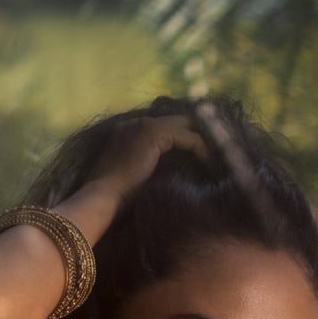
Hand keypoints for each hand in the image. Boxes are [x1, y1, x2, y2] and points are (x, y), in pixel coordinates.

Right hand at [87, 108, 211, 205]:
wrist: (101, 198)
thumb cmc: (115, 198)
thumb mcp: (137, 177)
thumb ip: (152, 167)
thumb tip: (176, 171)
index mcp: (128, 131)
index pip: (165, 127)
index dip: (184, 137)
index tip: (201, 153)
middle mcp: (136, 122)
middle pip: (177, 121)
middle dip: (197, 133)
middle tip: (215, 151)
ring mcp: (143, 125)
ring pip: (185, 125)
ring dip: (202, 139)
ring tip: (216, 156)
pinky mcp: (153, 134)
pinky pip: (186, 136)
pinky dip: (199, 148)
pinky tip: (208, 163)